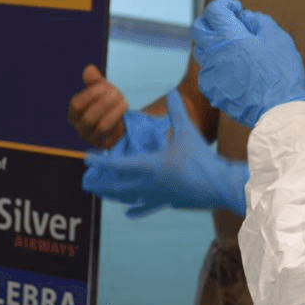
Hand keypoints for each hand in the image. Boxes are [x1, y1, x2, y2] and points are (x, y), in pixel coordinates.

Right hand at [68, 65, 127, 147]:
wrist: (117, 120)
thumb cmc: (105, 102)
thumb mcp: (101, 89)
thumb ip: (95, 80)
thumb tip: (89, 69)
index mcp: (74, 114)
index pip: (76, 105)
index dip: (90, 94)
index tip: (104, 85)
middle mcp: (80, 127)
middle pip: (89, 117)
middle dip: (105, 103)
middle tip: (117, 92)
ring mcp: (92, 138)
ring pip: (102, 127)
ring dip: (115, 112)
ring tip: (124, 101)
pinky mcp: (104, 144)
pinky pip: (112, 135)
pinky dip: (118, 121)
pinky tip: (123, 112)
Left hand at [83, 89, 249, 216]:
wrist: (218, 185)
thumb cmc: (201, 157)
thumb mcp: (187, 131)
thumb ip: (177, 111)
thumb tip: (172, 90)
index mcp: (150, 165)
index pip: (118, 164)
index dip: (101, 160)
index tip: (86, 158)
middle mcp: (149, 183)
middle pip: (117, 185)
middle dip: (101, 182)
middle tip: (86, 181)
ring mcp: (157, 196)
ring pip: (129, 198)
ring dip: (113, 195)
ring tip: (101, 193)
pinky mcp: (168, 202)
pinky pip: (148, 207)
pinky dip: (137, 210)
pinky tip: (127, 214)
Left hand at [191, 0, 304, 126]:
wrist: (280, 109)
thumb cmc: (281, 71)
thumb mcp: (277, 37)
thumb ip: (257, 20)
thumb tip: (243, 17)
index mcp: (229, 36)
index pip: (214, 10)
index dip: (225, 4)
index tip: (236, 8)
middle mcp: (213, 53)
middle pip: (197, 28)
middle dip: (210, 21)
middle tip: (226, 23)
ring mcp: (210, 74)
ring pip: (200, 51)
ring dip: (212, 44)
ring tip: (231, 47)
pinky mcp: (212, 91)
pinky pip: (207, 73)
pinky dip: (216, 66)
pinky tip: (233, 70)